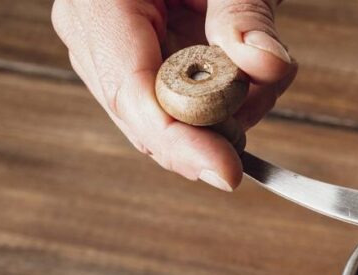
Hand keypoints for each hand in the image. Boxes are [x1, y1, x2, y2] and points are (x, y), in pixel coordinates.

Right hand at [53, 0, 295, 190]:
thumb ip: (247, 15)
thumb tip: (267, 66)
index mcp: (97, 2)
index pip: (132, 93)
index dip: (180, 143)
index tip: (229, 174)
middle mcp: (89, 32)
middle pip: (144, 120)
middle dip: (212, 131)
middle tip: (261, 109)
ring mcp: (108, 53)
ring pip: (163, 123)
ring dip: (225, 118)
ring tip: (260, 72)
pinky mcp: (135, 65)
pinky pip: (173, 110)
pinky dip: (219, 109)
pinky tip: (244, 83)